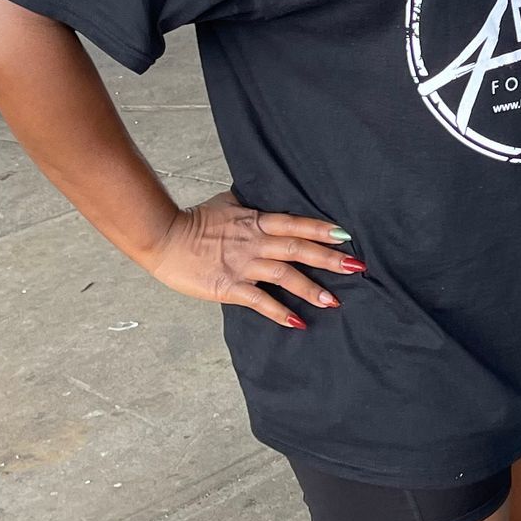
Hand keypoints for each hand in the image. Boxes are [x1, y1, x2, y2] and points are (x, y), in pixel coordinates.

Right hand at [141, 191, 362, 328]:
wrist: (162, 237)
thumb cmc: (194, 220)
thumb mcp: (227, 204)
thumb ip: (250, 206)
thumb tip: (265, 196)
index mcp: (256, 221)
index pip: (295, 223)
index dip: (321, 228)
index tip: (347, 235)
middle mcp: (254, 242)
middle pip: (298, 249)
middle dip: (329, 259)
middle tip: (357, 267)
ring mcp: (243, 265)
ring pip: (284, 275)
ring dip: (311, 289)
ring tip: (334, 301)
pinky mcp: (228, 286)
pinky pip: (259, 301)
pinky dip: (279, 313)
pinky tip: (298, 323)